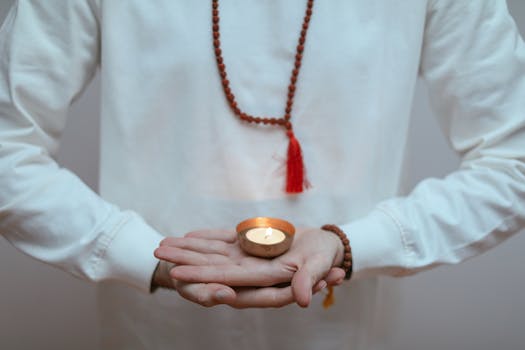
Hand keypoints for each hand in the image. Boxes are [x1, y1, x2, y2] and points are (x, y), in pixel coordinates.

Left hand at [154, 228, 344, 307]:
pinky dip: (207, 238)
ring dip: (190, 249)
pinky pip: (225, 241)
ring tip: (163, 243)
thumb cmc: (328, 257)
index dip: (203, 278)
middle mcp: (252, 273)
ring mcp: (249, 258)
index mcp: (267, 281)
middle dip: (186, 262)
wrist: (330, 247)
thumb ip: (310, 279)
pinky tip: (189, 235)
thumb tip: (300, 299)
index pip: (229, 283)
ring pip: (214, 254)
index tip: (178, 275)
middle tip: (159, 253)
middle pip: (213, 269)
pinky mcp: (251, 245)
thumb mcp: (323, 265)